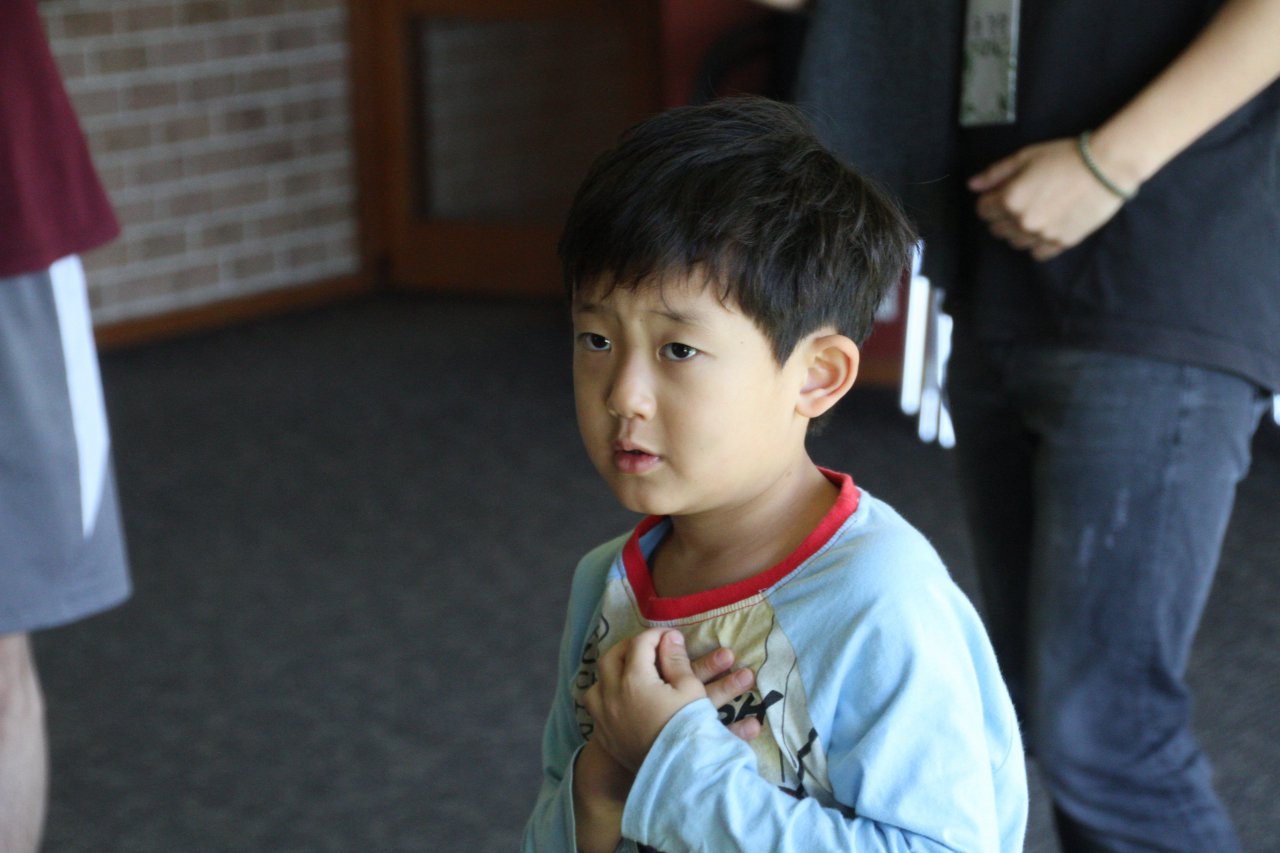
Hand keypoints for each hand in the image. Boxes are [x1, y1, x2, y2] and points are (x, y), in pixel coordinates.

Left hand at [573, 637, 758, 851]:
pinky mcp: (604, 735)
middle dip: (629, 647)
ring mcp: (604, 716)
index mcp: (634, 680)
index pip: (640, 644)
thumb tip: (669, 637)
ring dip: (611, 672)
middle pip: (611, 658)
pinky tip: (622, 699)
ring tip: (629, 671)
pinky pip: (596, 707)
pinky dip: (606, 696)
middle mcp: (612, 694)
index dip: (656, 636)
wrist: (676, 774)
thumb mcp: (689, 690)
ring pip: (597, 683)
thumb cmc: (687, 729)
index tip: (670, 636)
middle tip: (648, 646)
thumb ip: (675, 660)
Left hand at [969, 137, 1125, 260]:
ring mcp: (1042, 235)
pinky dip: (1036, 242)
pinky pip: (1036, 253)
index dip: (989, 200)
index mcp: (1010, 200)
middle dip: (1002, 216)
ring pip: (1014, 242)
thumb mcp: (1025, 157)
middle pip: (996, 228)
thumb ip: (995, 173)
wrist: (1106, 168)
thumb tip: (972, 185)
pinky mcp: (1061, 243)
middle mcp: (1022, 221)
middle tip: (1020, 201)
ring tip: (1034, 212)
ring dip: (1017, 230)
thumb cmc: (1065, 157)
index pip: (983, 210)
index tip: (1001, 193)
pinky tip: (1046, 226)